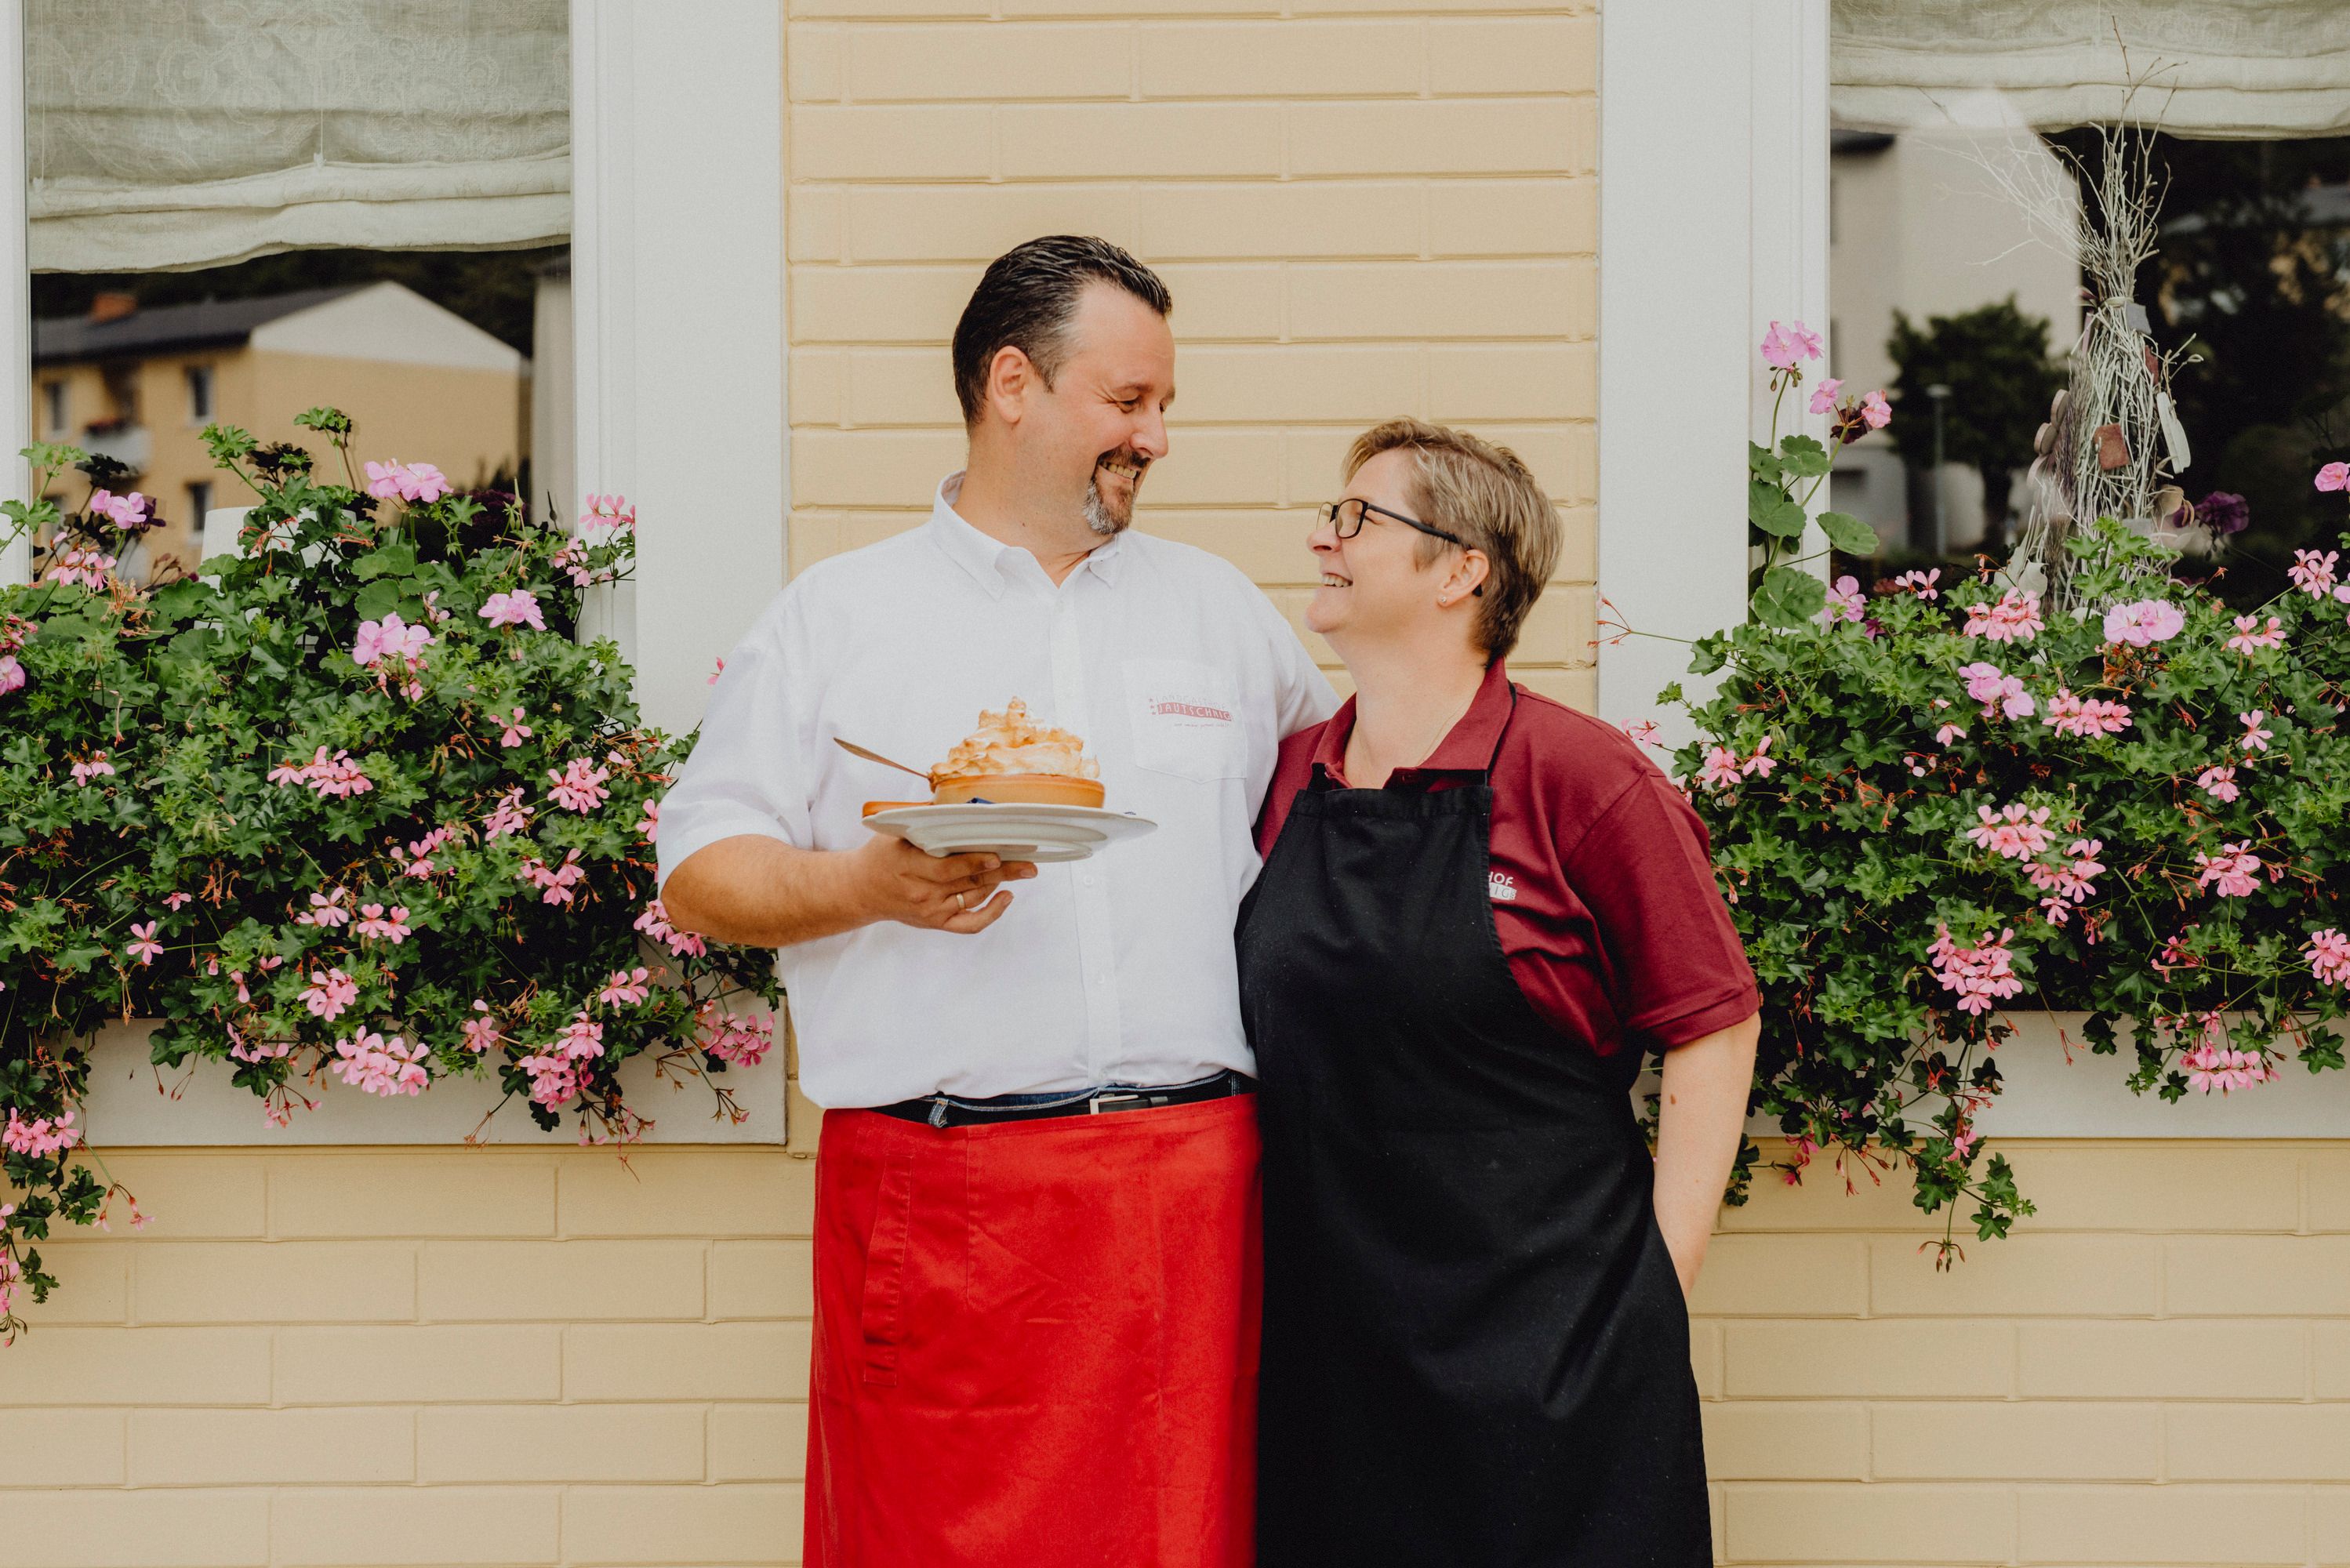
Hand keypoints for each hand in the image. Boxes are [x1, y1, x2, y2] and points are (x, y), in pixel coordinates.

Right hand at [847, 834, 1035, 933]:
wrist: (861, 889)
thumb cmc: (881, 856)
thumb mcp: (895, 833)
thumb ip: (925, 822)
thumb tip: (959, 806)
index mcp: (908, 866)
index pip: (947, 868)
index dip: (974, 862)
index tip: (996, 854)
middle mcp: (921, 892)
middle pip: (968, 882)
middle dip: (1001, 871)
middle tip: (1028, 864)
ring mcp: (930, 910)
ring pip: (973, 897)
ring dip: (999, 883)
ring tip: (1021, 869)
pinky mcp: (936, 922)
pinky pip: (969, 924)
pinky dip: (991, 913)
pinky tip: (1006, 898)